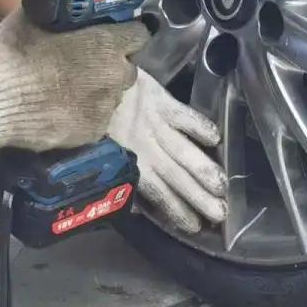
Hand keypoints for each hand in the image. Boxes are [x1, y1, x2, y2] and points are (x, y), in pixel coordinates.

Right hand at [0, 11, 148, 151]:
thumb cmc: (14, 53)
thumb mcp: (33, 18)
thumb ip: (58, 12)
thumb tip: (62, 3)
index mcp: (108, 43)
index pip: (139, 35)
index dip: (127, 34)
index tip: (115, 35)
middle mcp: (116, 74)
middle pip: (127, 68)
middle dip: (112, 65)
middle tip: (87, 65)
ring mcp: (106, 106)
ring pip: (112, 95)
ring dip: (99, 91)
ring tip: (71, 91)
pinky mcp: (93, 132)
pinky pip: (97, 119)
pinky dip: (86, 114)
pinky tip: (64, 111)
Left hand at [108, 70, 226, 232]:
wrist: (84, 79)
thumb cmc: (92, 117)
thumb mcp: (99, 149)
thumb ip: (120, 172)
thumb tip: (136, 206)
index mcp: (127, 161)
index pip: (156, 192)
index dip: (175, 209)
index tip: (196, 227)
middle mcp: (144, 147)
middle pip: (175, 176)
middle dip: (198, 197)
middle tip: (220, 214)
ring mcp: (154, 124)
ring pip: (183, 151)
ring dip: (204, 170)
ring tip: (223, 188)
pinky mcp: (160, 100)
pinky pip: (184, 116)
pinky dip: (200, 126)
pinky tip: (216, 140)